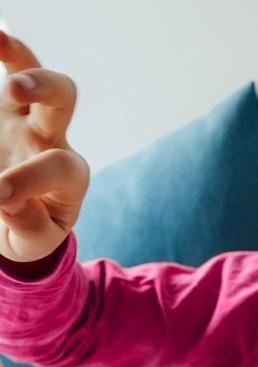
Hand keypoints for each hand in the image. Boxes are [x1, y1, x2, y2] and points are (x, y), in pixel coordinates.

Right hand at [0, 31, 88, 262]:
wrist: (13, 221)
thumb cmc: (28, 230)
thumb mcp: (33, 242)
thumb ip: (28, 225)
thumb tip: (6, 199)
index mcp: (71, 176)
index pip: (58, 168)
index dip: (29, 179)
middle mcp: (49, 136)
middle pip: (63, 98)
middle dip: (44, 87)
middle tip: (16, 90)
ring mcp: (20, 117)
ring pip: (29, 70)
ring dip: (13, 54)